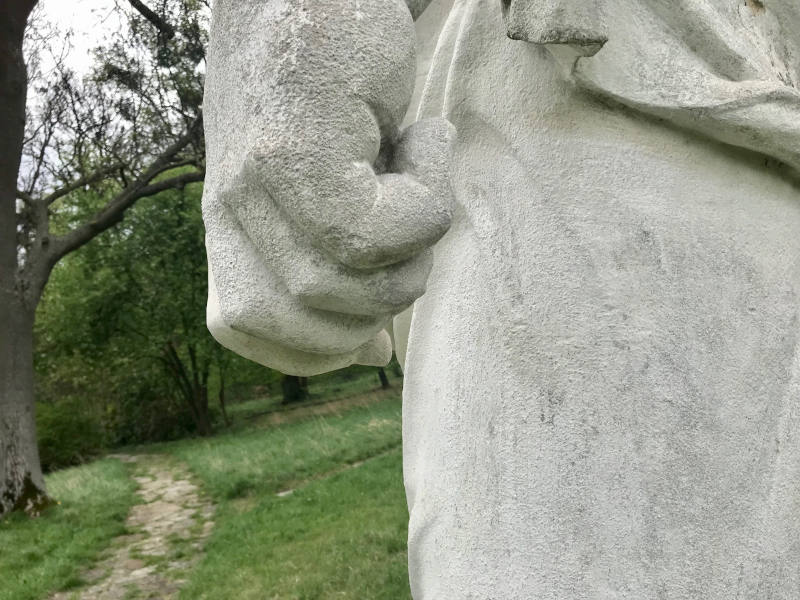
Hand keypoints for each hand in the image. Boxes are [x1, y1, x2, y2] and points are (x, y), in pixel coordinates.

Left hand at [203, 0, 453, 374]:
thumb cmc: (339, 79)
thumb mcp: (326, 178)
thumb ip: (334, 257)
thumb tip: (375, 351)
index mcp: (229, 219)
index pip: (238, 325)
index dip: (310, 350)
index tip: (371, 333)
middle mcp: (231, 205)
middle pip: (295, 320)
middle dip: (374, 311)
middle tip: (410, 241)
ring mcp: (258, 181)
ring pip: (344, 284)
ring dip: (414, 250)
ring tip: (423, 177)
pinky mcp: (297, 151)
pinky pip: (377, 231)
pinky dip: (427, 202)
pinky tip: (426, 139)